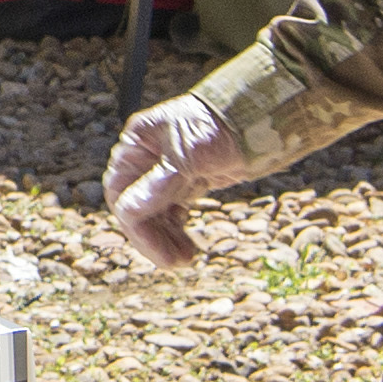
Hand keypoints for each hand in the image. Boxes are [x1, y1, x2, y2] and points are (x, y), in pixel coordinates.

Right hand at [103, 93, 244, 265]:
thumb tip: (127, 214)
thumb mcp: (188, 157)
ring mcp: (166, 170)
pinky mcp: (187, 181)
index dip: (136, 226)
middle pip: (135, 207)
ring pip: (154, 214)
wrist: (261, 118)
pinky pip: (172, 213)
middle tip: (174, 263)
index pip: (121, 193)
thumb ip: (157, 185)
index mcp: (138, 143)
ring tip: (187, 259)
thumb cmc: (222, 127)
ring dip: (165, 238)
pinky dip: (177, 231)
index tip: (159, 251)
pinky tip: (188, 247)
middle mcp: (147, 158)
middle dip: (152, 237)